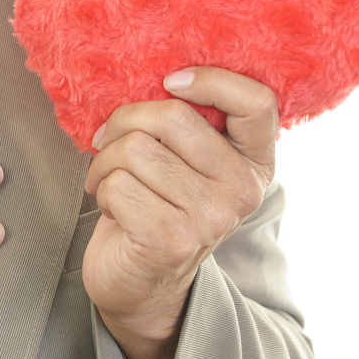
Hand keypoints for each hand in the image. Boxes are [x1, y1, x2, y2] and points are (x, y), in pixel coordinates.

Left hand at [81, 66, 276, 358]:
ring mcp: (210, 218)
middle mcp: (241, 190)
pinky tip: (111, 205)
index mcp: (254, 162)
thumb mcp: (188, 164)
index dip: (213, 79)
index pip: (257, 102)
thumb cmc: (158, 207)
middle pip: (173, 117)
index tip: (169, 80)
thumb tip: (152, 74)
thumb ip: (189, 125)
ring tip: (108, 179)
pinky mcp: (172, 240)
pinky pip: (117, 184)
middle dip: (125, 121)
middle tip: (108, 140)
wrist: (142, 284)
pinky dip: (101, 189)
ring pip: (136, 149)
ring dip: (105, 161)